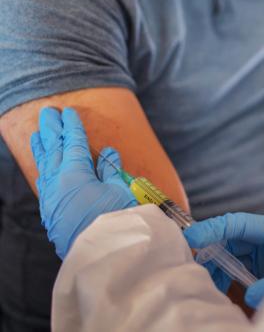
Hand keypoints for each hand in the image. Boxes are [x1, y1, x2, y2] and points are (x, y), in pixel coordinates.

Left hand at [31, 107, 136, 258]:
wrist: (106, 256)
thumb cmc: (118, 219)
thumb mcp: (120, 189)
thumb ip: (111, 169)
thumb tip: (106, 153)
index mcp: (74, 174)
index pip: (72, 143)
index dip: (72, 126)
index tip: (69, 112)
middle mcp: (58, 184)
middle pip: (53, 150)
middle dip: (51, 130)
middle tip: (48, 112)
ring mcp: (52, 200)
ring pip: (44, 167)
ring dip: (42, 148)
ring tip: (38, 133)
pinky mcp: (53, 214)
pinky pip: (44, 183)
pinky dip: (43, 168)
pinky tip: (44, 165)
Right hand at [184, 213, 263, 307]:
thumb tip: (250, 293)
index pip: (241, 223)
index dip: (214, 228)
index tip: (192, 237)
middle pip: (232, 238)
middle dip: (210, 249)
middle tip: (192, 267)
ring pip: (232, 254)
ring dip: (217, 267)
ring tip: (207, 285)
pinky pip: (239, 269)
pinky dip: (226, 278)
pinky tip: (221, 291)